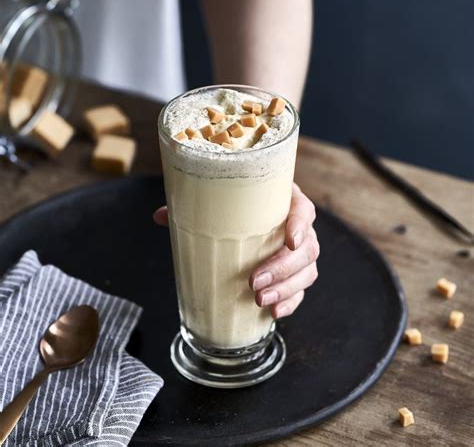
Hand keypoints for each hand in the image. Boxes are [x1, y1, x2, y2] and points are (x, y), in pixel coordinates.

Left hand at [153, 183, 318, 318]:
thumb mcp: (220, 205)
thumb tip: (161, 216)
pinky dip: (290, 302)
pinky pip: (302, 291)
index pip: (303, 210)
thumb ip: (194, 208)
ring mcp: (300, 254)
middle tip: (254, 281)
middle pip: (307, 248)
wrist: (251, 220)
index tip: (289, 240)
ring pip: (307, 272)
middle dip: (282, 268)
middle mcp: (298, 229)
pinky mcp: (296, 275)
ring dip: (286, 289)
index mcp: (285, 204)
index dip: (300, 224)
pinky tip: (274, 312)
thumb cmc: (238, 210)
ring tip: (259, 300)